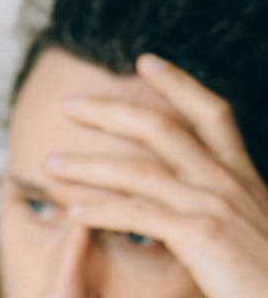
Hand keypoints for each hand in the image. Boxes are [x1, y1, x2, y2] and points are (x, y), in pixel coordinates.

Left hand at [45, 53, 267, 297]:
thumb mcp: (251, 236)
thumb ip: (224, 217)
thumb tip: (198, 220)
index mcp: (243, 177)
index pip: (211, 112)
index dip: (178, 82)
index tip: (145, 61)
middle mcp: (228, 181)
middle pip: (162, 127)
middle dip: (111, 111)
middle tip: (68, 105)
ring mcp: (213, 205)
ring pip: (138, 170)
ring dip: (88, 164)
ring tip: (50, 165)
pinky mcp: (199, 235)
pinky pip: (137, 215)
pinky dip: (100, 211)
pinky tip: (72, 214)